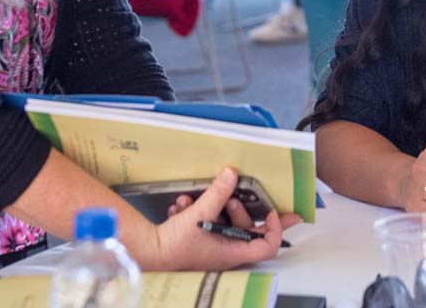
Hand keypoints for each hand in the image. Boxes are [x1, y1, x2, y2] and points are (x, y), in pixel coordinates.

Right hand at [150, 168, 299, 269]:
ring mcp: (214, 246)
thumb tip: (231, 173)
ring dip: (214, 207)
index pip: (268, 246)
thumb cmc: (175, 245)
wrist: (149, 251)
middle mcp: (226, 251)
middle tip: (232, 197)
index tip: (271, 211)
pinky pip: (208, 222)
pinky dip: (198, 211)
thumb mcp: (201, 214)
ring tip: (198, 200)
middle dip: (240, 209)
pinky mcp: (201, 239)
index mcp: (233, 251)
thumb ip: (218, 193)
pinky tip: (183, 205)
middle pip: (248, 230)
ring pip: (226, 223)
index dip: (275, 229)